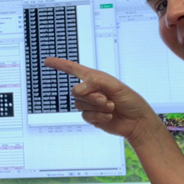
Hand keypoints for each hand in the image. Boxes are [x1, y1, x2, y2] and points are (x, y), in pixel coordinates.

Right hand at [44, 57, 159, 143]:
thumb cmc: (130, 100)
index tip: (47, 61)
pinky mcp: (91, 117)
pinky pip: (86, 116)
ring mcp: (90, 104)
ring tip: (110, 107)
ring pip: (80, 104)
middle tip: (107, 99)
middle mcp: (90, 90)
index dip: (59, 65)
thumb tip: (79, 89)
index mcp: (94, 78)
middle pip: (76, 91)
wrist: (136, 122)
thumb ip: (94, 83)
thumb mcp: (115, 86)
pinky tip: (109, 116)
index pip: (73, 69)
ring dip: (97, 107)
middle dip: (92, 96)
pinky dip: (99, 116)